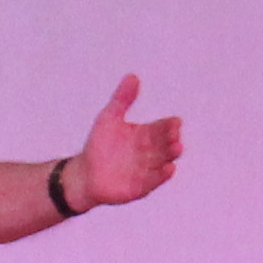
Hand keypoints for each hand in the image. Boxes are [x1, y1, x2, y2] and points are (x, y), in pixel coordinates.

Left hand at [69, 75, 185, 208]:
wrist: (85, 173)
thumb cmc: (99, 145)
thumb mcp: (109, 118)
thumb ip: (122, 99)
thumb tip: (132, 76)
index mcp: (146, 134)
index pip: (163, 128)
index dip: (170, 125)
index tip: (175, 122)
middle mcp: (150, 152)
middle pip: (166, 144)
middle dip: (172, 139)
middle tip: (175, 135)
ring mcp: (147, 169)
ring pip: (163, 161)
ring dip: (171, 155)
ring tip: (177, 148)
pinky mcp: (141, 186)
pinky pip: (155, 180)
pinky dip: (162, 175)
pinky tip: (170, 169)